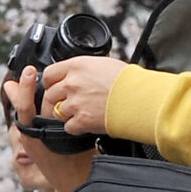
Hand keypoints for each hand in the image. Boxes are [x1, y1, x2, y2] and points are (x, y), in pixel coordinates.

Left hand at [3, 56, 126, 136]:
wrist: (141, 98)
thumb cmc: (129, 80)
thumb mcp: (103, 64)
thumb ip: (83, 69)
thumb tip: (74, 73)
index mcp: (76, 66)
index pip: (48, 74)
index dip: (51, 82)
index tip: (54, 86)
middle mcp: (72, 83)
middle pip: (50, 95)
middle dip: (58, 99)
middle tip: (72, 102)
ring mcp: (75, 103)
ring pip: (57, 112)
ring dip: (67, 114)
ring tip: (84, 111)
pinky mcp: (81, 120)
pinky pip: (68, 127)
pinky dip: (76, 127)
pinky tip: (87, 122)